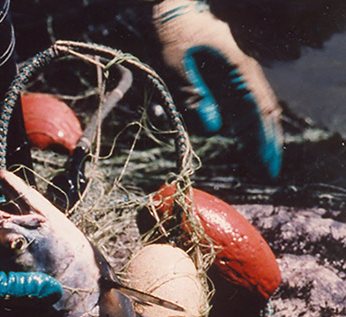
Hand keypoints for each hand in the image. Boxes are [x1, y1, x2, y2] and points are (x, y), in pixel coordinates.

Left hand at [151, 0, 282, 179]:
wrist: (177, 14)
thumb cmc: (177, 36)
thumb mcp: (179, 64)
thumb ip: (195, 95)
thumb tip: (215, 128)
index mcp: (239, 68)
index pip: (258, 108)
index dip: (263, 136)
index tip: (266, 159)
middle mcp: (244, 74)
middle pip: (263, 113)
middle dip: (267, 142)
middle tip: (270, 171)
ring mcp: (239, 79)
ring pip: (255, 114)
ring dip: (258, 139)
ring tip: (262, 165)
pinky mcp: (229, 83)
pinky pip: (243, 110)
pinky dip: (247, 129)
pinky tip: (249, 147)